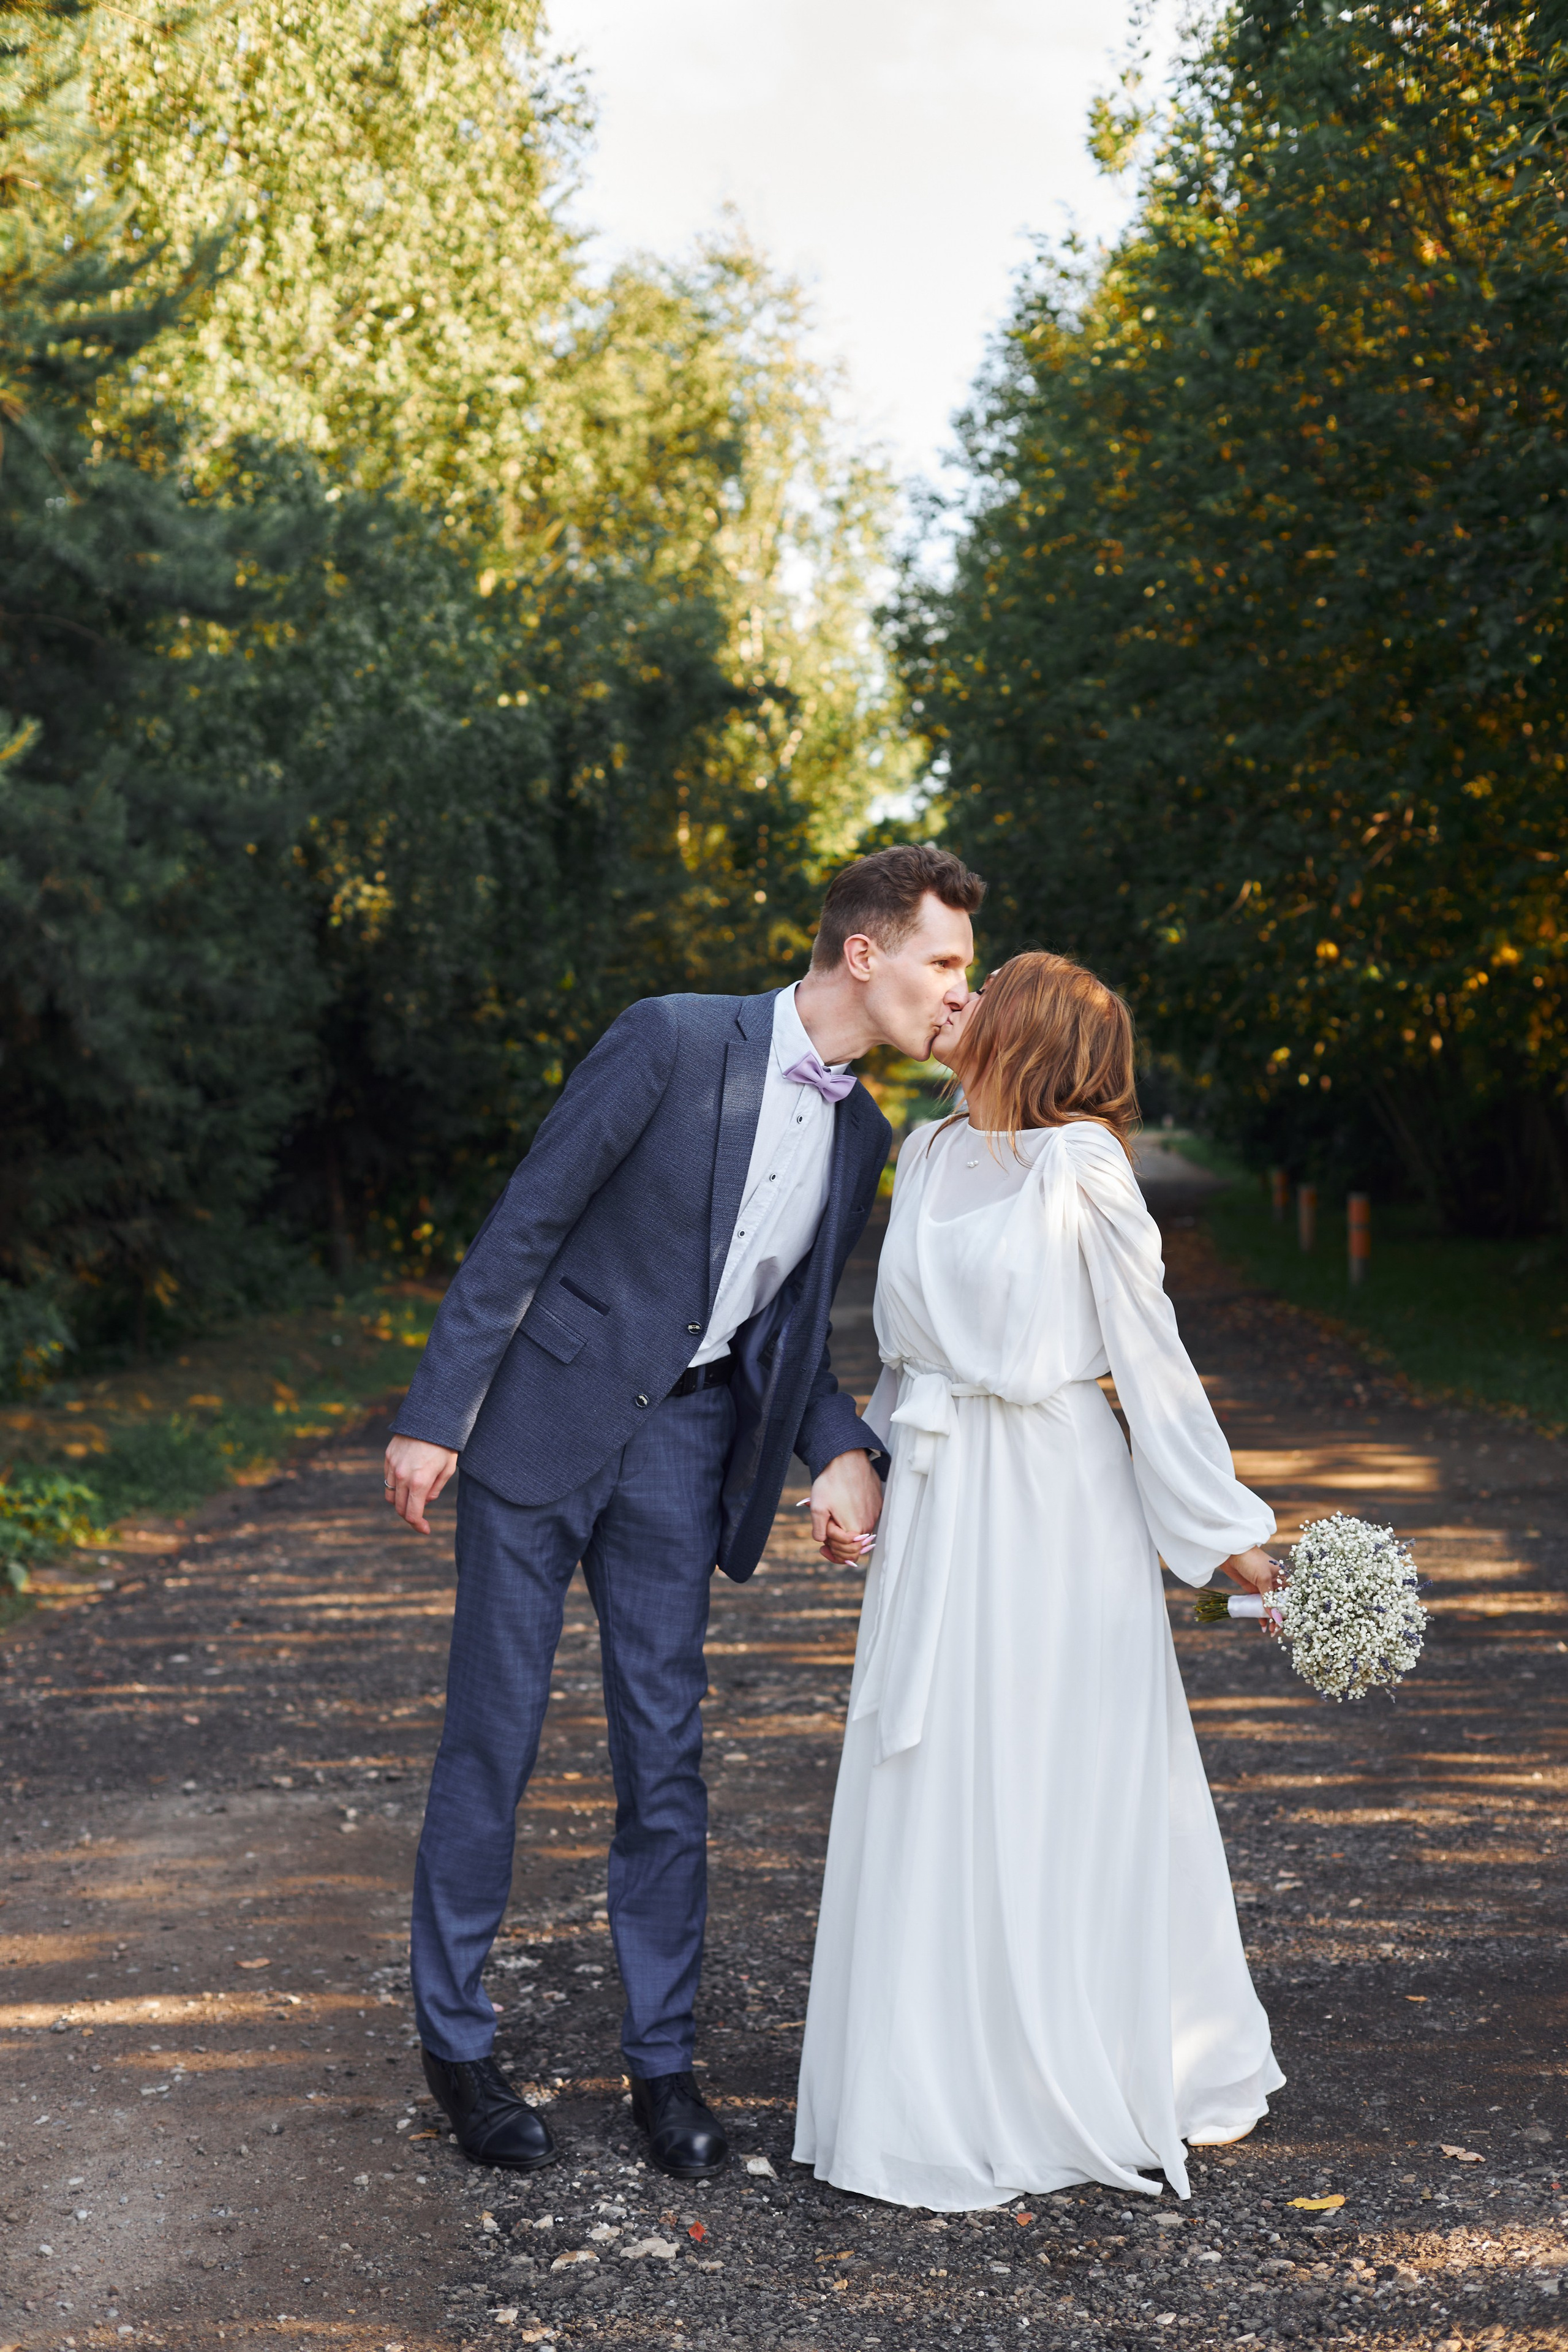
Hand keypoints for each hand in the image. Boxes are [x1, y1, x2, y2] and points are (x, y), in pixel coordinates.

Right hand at [384, 1435, 457, 1533]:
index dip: (418, 1525)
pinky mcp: (388, 1456)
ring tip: (413, 1497)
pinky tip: (408, 1480)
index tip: (425, 1529)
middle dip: (410, 1515)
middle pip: (399, 1507)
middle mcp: (402, 1476)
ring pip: (390, 1495)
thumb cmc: (445, 1444)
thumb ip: (435, 1490)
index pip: (412, 1514)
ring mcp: (392, 1466)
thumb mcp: (447, 1469)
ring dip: (400, 1501)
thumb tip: (424, 1501)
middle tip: (420, 1516)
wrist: (431, 1416)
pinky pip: (388, 1478)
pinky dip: (396, 1485)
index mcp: (419, 1482)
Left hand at [810, 1448, 882, 1565]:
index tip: (823, 1547)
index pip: (847, 1555)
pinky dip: (854, 1519)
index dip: (833, 1552)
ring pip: (859, 1533)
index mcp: (854, 1529)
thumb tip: (823, 1542)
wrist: (846, 1458)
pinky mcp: (877, 1504)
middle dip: (838, 1544)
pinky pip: (865, 1519)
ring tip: (832, 1518)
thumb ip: (819, 1531)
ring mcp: (875, 1514)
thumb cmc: (831, 1482)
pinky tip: (842, 1508)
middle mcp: (868, 1524)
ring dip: (846, 1531)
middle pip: (854, 1547)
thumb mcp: (817, 1508)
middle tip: (825, 1534)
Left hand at [1220, 1544, 1283, 1628]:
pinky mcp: (1254, 1590)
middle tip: (1277, 1631)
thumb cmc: (1251, 1560)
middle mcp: (1276, 1583)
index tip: (1289, 1624)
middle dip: (1280, 1617)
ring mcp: (1264, 1587)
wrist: (1230, 1552)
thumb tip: (1276, 1617)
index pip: (1291, 1597)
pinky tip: (1262, 1625)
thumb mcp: (1262, 1578)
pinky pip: (1260, 1605)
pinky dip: (1261, 1615)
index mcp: (1283, 1577)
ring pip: (1270, 1606)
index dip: (1291, 1611)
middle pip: (1281, 1604)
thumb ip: (1269, 1598)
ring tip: (1270, 1631)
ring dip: (1270, 1618)